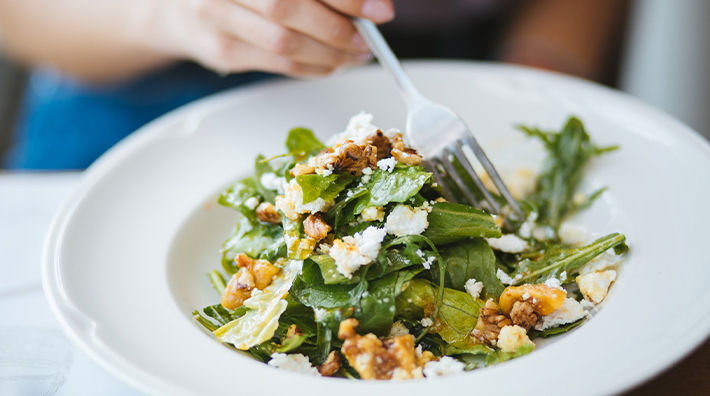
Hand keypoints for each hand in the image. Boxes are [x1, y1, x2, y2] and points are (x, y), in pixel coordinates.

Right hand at [149, 0, 393, 76]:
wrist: (178, 5)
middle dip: (340, 28)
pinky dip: (315, 67)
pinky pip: (280, 66)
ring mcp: (218, 17)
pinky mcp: (223, 51)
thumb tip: (370, 3)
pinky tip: (334, 63)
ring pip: (285, 44)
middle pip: (289, 8)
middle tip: (370, 37)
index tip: (379, 10)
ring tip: (357, 52)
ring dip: (332, 54)